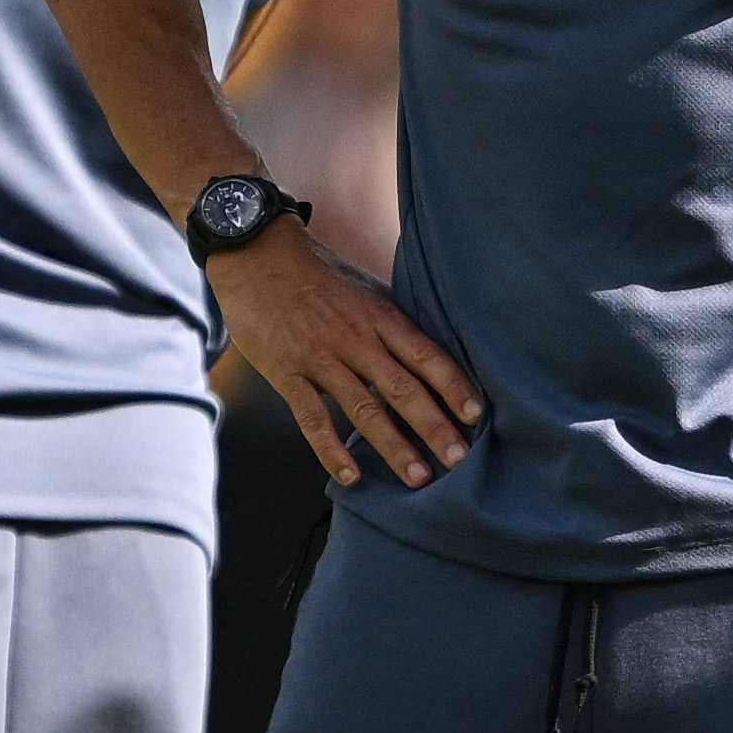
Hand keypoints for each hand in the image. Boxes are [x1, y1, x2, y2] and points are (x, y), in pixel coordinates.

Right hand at [210, 218, 478, 492]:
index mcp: (379, 316)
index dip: (453, 385)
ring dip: (393, 446)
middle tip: (459, 460)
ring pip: (364, 409)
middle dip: (433, 426)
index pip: (425, 355)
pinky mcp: (286, 372)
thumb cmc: (317, 274)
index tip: (476, 415)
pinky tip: (351, 477)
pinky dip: (331, 450)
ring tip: (418, 478)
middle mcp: (356, 338)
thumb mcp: (364, 289)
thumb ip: (392, 324)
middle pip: (402, 388)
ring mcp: (320, 357)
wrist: (257, 254)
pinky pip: (312, 417)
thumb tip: (427, 357)